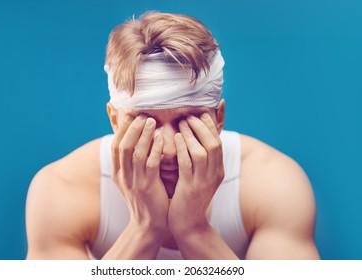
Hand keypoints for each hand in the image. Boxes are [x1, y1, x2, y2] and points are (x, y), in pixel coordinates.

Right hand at [111, 115, 168, 231]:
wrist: (148, 224)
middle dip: (132, 128)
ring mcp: (134, 182)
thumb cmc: (145, 198)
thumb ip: (131, 163)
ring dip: (143, 135)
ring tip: (151, 121)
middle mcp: (123, 176)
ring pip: (136, 153)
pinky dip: (155, 149)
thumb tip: (136, 140)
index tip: (130, 115)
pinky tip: (161, 138)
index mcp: (117, 173)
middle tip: (142, 115)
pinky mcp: (148, 187)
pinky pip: (150, 164)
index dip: (122, 129)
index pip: (115, 146)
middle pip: (123, 146)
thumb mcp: (132, 180)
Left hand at [168, 113, 223, 234]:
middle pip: (214, 144)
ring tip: (182, 122)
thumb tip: (194, 138)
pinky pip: (187, 164)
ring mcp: (203, 182)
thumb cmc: (190, 197)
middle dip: (202, 127)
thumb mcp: (199, 177)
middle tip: (189, 115)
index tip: (200, 113)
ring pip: (202, 152)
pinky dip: (183, 149)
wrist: (189, 224)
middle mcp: (214, 175)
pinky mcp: (190, 188)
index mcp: (218, 171)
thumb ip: (199, 159)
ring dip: (192, 135)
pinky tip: (177, 138)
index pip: (218, 143)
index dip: (210, 127)